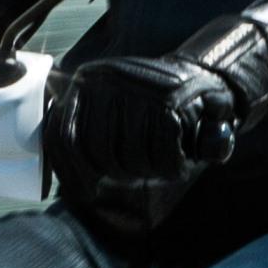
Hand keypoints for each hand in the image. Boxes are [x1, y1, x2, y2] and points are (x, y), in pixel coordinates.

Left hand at [41, 16, 267, 237]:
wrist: (205, 76)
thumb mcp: (113, 110)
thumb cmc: (152, 107)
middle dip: (120, 172)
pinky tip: (177, 162)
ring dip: (149, 170)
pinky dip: (172, 166)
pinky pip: (162, 155)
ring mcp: (136, 91)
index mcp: (85, 83)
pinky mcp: (169, 104)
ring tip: (159, 161)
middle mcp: (105, 81)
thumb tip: (62, 176)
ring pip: (130, 156)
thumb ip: (86, 133)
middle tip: (139, 170)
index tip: (84, 191)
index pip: (62, 134)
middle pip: (97, 151)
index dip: (70, 172)